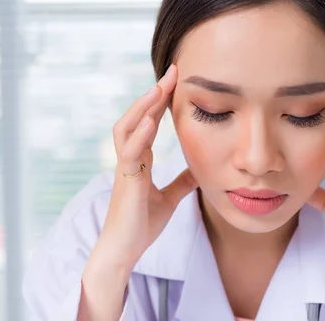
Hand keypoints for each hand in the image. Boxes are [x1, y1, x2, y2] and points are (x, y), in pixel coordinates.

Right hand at [89, 64, 197, 268]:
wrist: (124, 251)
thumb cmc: (141, 225)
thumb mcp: (169, 199)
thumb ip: (181, 182)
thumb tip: (200, 169)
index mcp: (139, 160)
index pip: (149, 122)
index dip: (160, 101)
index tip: (176, 80)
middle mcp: (129, 159)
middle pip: (136, 117)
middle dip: (153, 94)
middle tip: (171, 72)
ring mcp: (125, 169)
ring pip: (126, 129)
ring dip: (142, 107)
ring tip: (158, 88)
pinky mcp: (126, 183)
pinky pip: (129, 154)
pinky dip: (140, 136)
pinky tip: (151, 121)